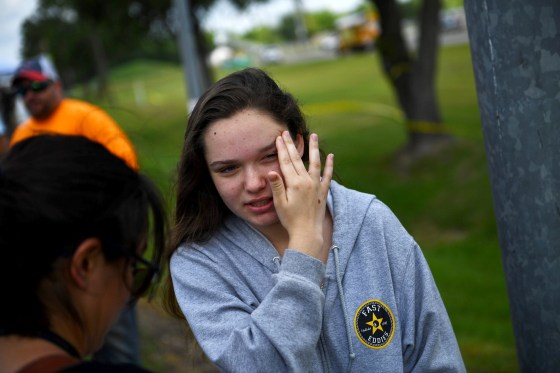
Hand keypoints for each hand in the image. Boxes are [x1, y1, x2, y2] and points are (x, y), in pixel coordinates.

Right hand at [267, 131, 333, 260]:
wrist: (307, 232)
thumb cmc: (290, 220)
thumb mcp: (280, 204)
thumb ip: (277, 186)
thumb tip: (271, 171)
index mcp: (294, 184)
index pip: (286, 162)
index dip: (282, 149)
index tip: (279, 137)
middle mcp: (307, 182)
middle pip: (298, 159)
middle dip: (292, 145)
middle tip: (288, 133)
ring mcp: (316, 186)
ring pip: (315, 163)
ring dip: (313, 148)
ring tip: (313, 135)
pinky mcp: (323, 192)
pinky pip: (328, 175)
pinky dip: (329, 165)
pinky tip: (331, 156)